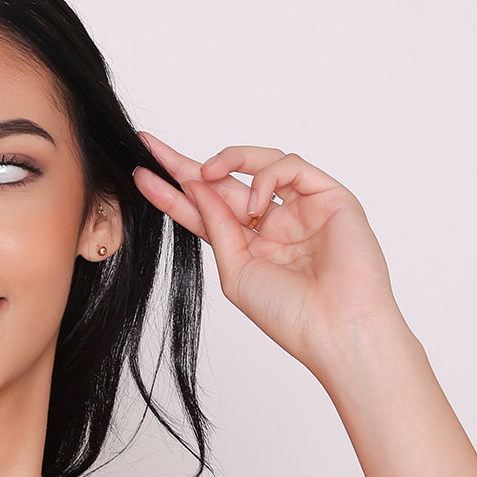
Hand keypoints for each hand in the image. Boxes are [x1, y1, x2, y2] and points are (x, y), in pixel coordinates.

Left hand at [134, 136, 407, 376]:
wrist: (335, 328)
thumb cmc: (289, 313)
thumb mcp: (235, 271)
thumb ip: (216, 227)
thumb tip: (196, 185)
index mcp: (248, 247)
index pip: (204, 211)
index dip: (173, 192)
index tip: (140, 174)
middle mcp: (273, 224)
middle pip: (224, 183)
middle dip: (188, 164)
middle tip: (151, 147)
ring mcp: (301, 208)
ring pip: (259, 163)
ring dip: (227, 161)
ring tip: (205, 173)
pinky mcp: (328, 196)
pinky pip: (290, 167)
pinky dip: (267, 176)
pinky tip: (257, 203)